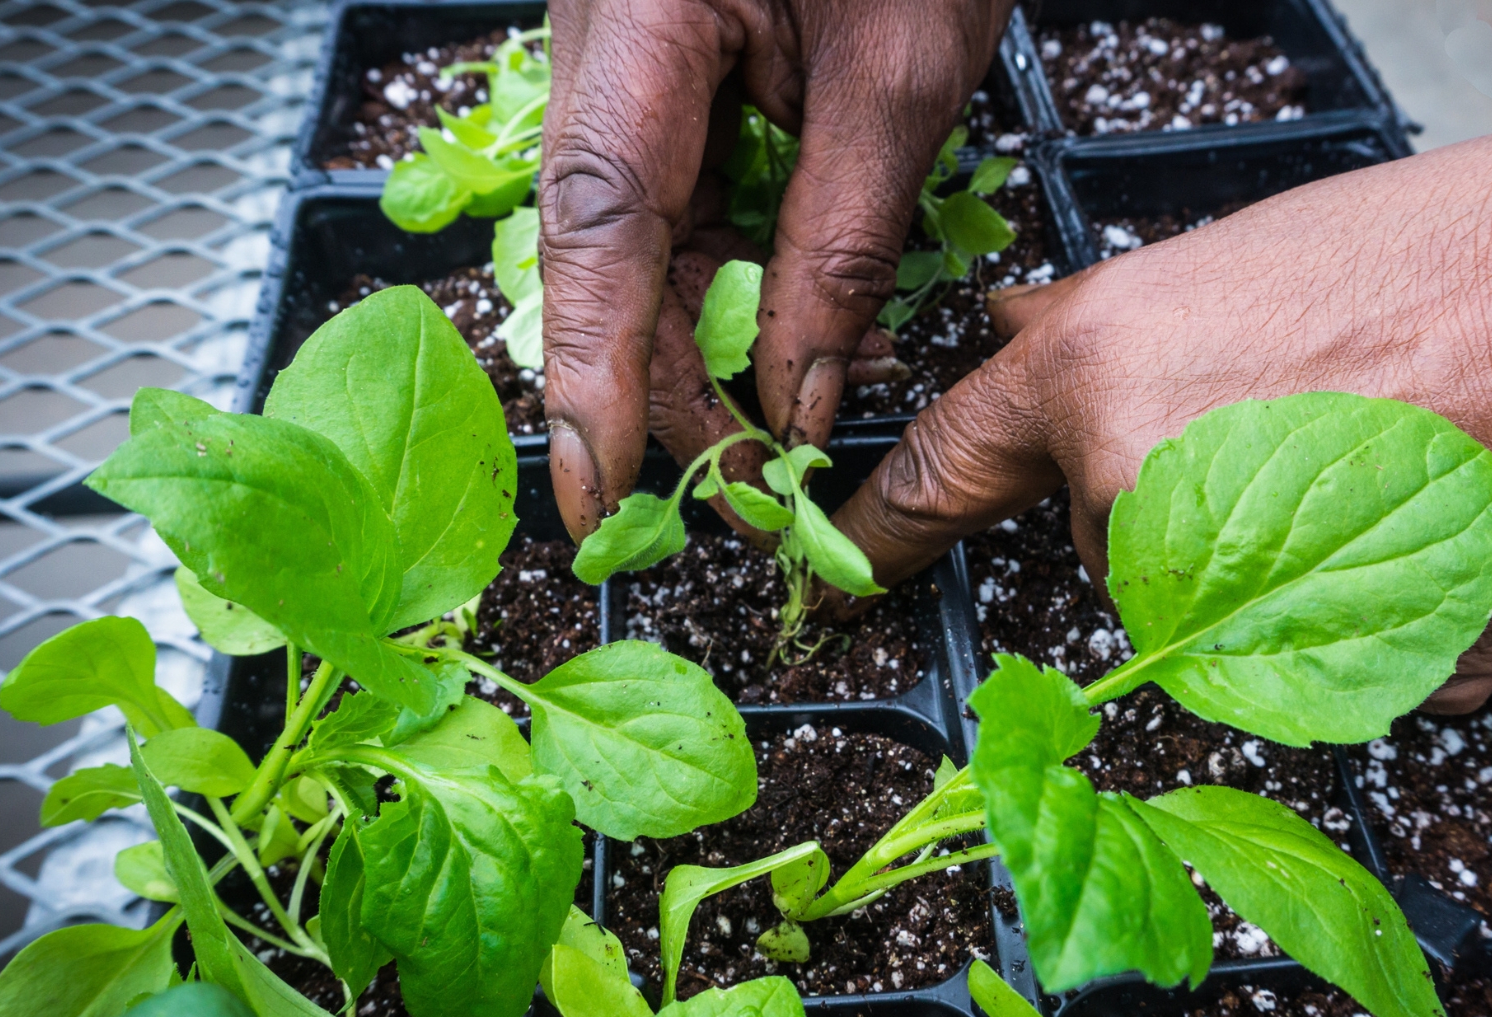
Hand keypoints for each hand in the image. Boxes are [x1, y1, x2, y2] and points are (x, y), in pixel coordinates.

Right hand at [539, 0, 1013, 537]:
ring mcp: (636, 69)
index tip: (595, 494)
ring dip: (717, 349)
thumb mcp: (899, 80)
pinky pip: (693, 211)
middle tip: (744, 493)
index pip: (597, 226)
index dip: (592, 375)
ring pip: (649, 249)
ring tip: (792, 433)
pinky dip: (745, 288)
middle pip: (612, 256)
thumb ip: (840, 244)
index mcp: (641, 22)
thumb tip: (795, 396)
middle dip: (671, 386)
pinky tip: (804, 348)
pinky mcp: (679, 88)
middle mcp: (608, 50)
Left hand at [834, 114, 1491, 711]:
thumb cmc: (1463, 254)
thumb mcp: (1241, 258)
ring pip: (1213, 613)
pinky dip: (1367, 608)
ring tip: (1386, 465)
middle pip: (1109, 543)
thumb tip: (1028, 343)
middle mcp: (1143, 506)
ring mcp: (1236, 614)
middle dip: (1181, 501)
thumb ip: (1115, 333)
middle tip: (1303, 423)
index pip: (939, 474)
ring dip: (1279, 564)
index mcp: (1100, 382)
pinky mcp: (1338, 685)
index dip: (882, 525)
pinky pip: (1318, 660)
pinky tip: (1437, 524)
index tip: (842, 564)